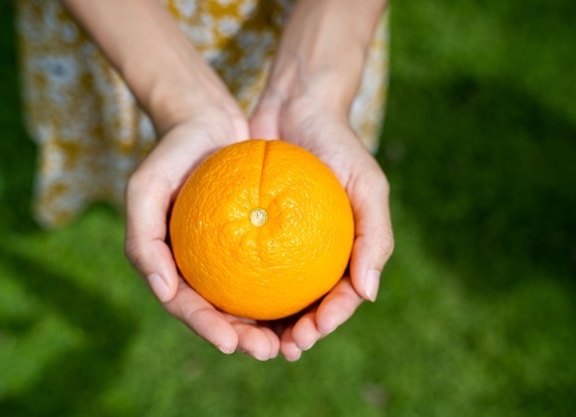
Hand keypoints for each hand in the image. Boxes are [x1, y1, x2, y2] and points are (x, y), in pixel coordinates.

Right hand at [125, 103, 287, 360]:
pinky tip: (309, 300)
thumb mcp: (145, 188)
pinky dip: (286, 290)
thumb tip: (163, 289)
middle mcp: (200, 266)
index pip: (187, 306)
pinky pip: (271, 269)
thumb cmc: (172, 154)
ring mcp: (227, 254)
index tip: (231, 342)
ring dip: (269, 326)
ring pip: (249, 300)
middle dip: (244, 339)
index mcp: (171, 264)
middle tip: (269, 350)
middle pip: (221, 313)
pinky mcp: (252, 239)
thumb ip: (142, 238)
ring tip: (294, 339)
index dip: (207, 328)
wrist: (207, 121)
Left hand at [250, 95, 393, 360]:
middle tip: (275, 349)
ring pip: (271, 293)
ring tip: (247, 339)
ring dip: (262, 323)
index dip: (327, 322)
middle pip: (304, 305)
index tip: (307, 334)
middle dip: (292, 335)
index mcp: (344, 251)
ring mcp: (279, 243)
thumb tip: (369, 295)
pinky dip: (235, 286)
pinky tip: (220, 301)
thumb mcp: (368, 185)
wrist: (295, 107)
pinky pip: (242, 263)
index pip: (340, 298)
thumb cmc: (338, 145)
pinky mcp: (250, 229)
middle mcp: (312, 252)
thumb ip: (374, 237)